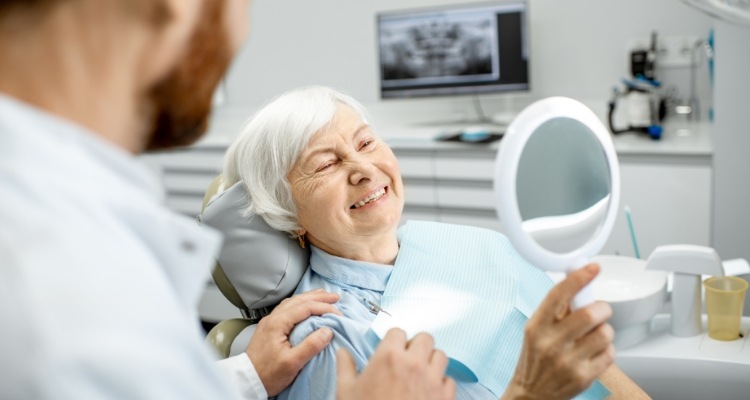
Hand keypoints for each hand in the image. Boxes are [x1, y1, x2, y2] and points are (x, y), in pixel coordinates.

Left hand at [245, 289, 341, 396]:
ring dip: (309, 298)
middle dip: (318, 297)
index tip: (338, 313)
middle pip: (298, 300)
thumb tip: (327, 331)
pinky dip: (300, 304)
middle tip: (335, 297)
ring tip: (323, 296)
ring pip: (292, 303)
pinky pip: (287, 309)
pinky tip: (304, 306)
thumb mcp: (292, 363)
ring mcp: (269, 322)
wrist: (247, 381)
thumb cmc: (268, 374)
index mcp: (278, 323)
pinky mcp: (269, 328)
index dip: (324, 307)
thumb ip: (310, 346)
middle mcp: (272, 318)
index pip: (305, 307)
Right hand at [336, 328, 455, 399]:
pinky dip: (441, 384)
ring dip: (431, 362)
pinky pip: (449, 381)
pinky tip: (430, 392)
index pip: (398, 332)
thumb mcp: (346, 392)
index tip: (391, 351)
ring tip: (421, 374)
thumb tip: (342, 352)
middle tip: (408, 359)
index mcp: (388, 357)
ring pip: (441, 356)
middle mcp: (413, 364)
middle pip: (425, 338)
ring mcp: (432, 380)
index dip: (394, 341)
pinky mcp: (444, 397)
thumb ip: (345, 367)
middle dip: (417, 346)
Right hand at [503, 264, 614, 399]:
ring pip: (604, 333)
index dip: (578, 278)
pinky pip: (609, 353)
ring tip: (594, 335)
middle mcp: (551, 343)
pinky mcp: (583, 377)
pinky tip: (594, 352)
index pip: (558, 295)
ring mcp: (568, 361)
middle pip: (590, 314)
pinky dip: (607, 349)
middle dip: (601, 308)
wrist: (531, 393)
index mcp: (537, 326)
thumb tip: (576, 280)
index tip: (592, 267)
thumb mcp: (536, 329)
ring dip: (605, 330)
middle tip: (599, 311)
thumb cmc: (536, 358)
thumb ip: (556, 309)